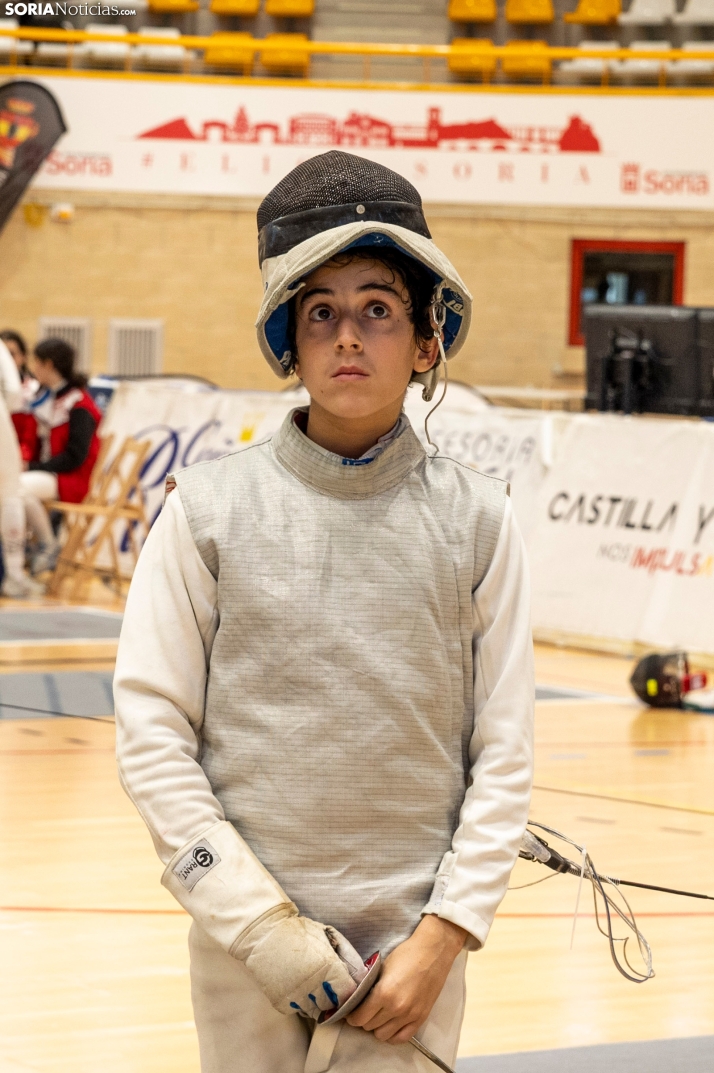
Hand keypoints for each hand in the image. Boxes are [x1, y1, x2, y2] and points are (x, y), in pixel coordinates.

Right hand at [236, 907, 366, 1018]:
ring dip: (317, 1002)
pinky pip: (298, 1010)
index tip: (344, 987)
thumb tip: (361, 972)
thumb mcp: (327, 934)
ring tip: (311, 986)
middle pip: (333, 1006)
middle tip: (327, 985)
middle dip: (333, 997)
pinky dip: (300, 1002)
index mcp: (328, 967)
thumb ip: (346, 953)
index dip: (348, 992)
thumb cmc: (298, 931)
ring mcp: (297, 997)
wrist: (263, 934)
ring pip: (316, 1011)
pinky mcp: (282, 1004)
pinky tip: (296, 986)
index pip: (348, 995)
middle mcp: (314, 986)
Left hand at [346, 915, 466, 1043]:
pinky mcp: (421, 1019)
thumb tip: (359, 1000)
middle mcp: (396, 1008)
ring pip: (383, 1035)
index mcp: (383, 993)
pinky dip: (392, 1035)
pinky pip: (401, 1038)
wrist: (433, 952)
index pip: (360, 1018)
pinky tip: (390, 1025)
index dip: (352, 1016)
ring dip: (377, 1027)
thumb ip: (371, 987)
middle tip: (364, 1011)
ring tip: (378, 1016)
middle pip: (369, 1027)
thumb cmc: (406, 954)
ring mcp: (409, 1016)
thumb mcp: (382, 967)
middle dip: (363, 1020)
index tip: (351, 1012)